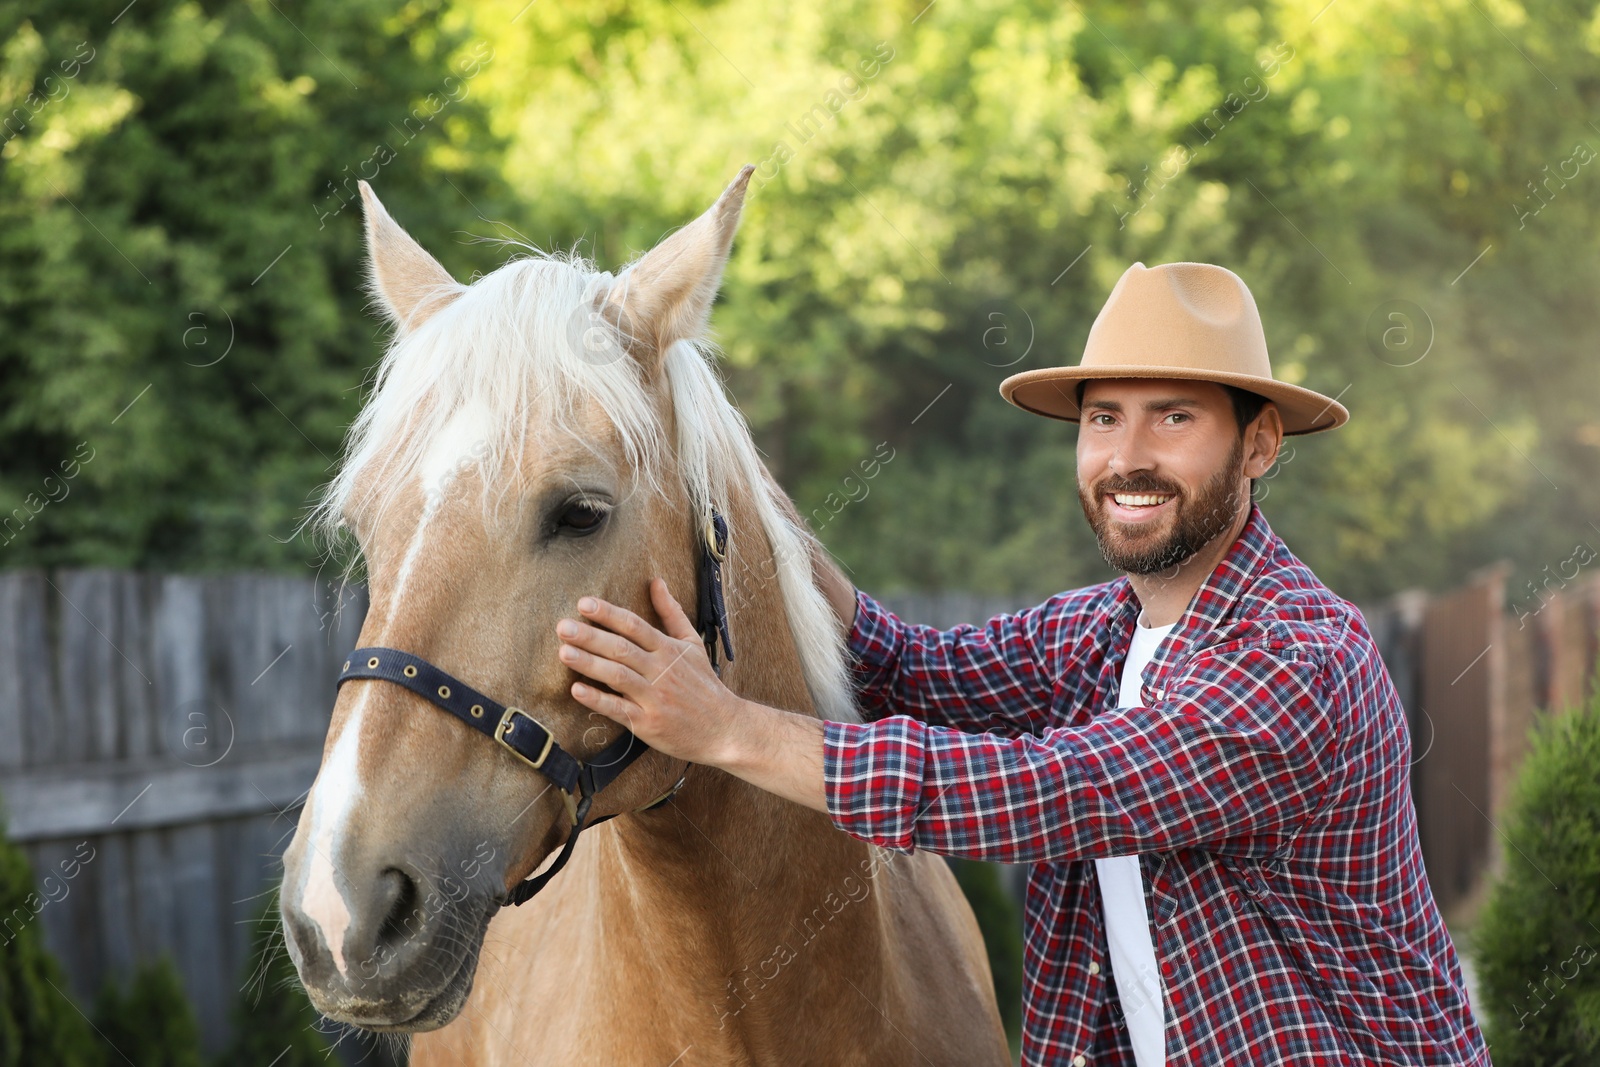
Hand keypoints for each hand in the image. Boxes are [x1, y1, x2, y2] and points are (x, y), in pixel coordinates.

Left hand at [555, 577, 829, 812]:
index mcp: (669, 650)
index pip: (635, 626)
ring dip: (589, 664)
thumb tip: (656, 581)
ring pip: (618, 676)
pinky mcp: (649, 723)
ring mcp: (655, 697)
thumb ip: (670, 613)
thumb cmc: (704, 685)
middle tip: (562, 627)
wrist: (724, 728)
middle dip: (591, 636)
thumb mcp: (692, 644)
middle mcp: (661, 671)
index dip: (609, 614)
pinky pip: (620, 710)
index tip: (584, 603)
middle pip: (622, 649)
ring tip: (564, 653)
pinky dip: (598, 700)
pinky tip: (577, 690)